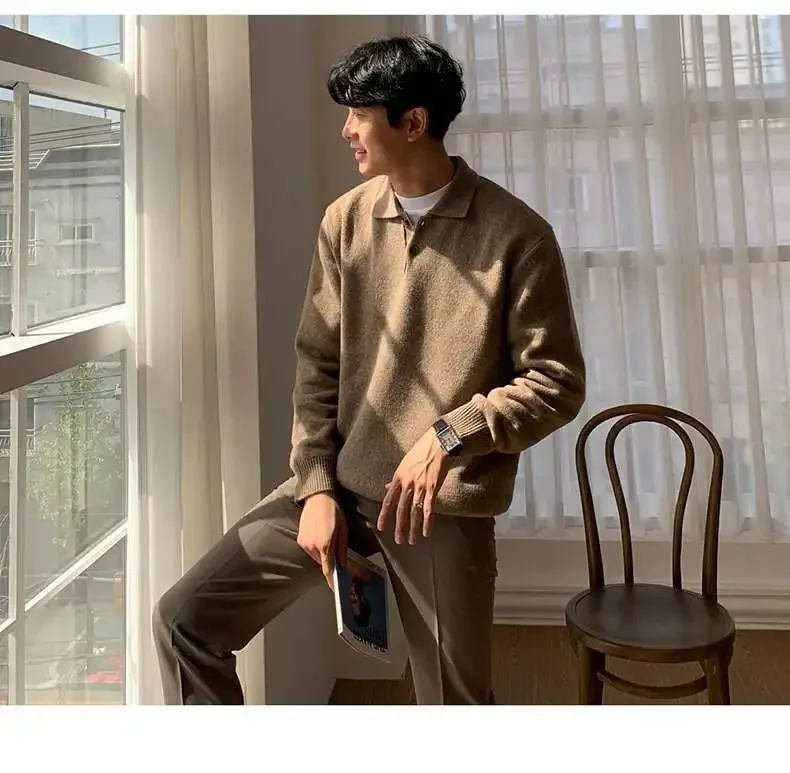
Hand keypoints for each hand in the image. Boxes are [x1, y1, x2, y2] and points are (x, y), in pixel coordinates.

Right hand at [297, 492, 347, 587]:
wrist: (318, 497)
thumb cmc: (333, 511)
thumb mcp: (343, 531)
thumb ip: (342, 550)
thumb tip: (344, 565)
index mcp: (325, 545)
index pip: (328, 570)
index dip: (332, 580)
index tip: (336, 587)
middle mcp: (312, 546)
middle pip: (323, 564)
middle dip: (331, 563)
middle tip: (338, 557)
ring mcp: (304, 543)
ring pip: (316, 557)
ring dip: (324, 555)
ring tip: (329, 541)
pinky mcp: (300, 539)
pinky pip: (310, 550)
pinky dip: (317, 549)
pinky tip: (322, 538)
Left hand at [377, 427, 448, 544]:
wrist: (438, 443)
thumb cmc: (421, 452)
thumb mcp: (404, 464)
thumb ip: (396, 480)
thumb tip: (386, 488)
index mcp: (398, 477)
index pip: (388, 501)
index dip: (384, 515)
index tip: (381, 528)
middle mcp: (407, 483)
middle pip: (401, 510)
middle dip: (400, 527)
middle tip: (399, 541)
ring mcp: (420, 486)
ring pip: (414, 512)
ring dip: (413, 528)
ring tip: (413, 540)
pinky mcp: (433, 487)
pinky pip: (429, 508)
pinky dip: (427, 522)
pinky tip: (427, 532)